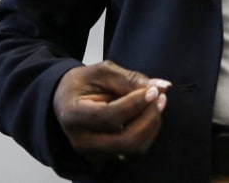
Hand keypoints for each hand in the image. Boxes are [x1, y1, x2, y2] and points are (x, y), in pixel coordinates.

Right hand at [52, 60, 170, 160]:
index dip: (135, 104)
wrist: (65, 100)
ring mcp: (94, 153)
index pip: (110, 117)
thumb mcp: (102, 72)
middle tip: (160, 96)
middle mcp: (82, 141)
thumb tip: (163, 86)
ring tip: (157, 102)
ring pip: (133, 148)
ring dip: (151, 125)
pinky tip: (148, 114)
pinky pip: (134, 150)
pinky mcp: (105, 157)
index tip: (154, 90)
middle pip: (125, 140)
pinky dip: (147, 132)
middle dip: (148, 118)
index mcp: (74, 115)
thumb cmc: (82, 83)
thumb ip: (130, 79)